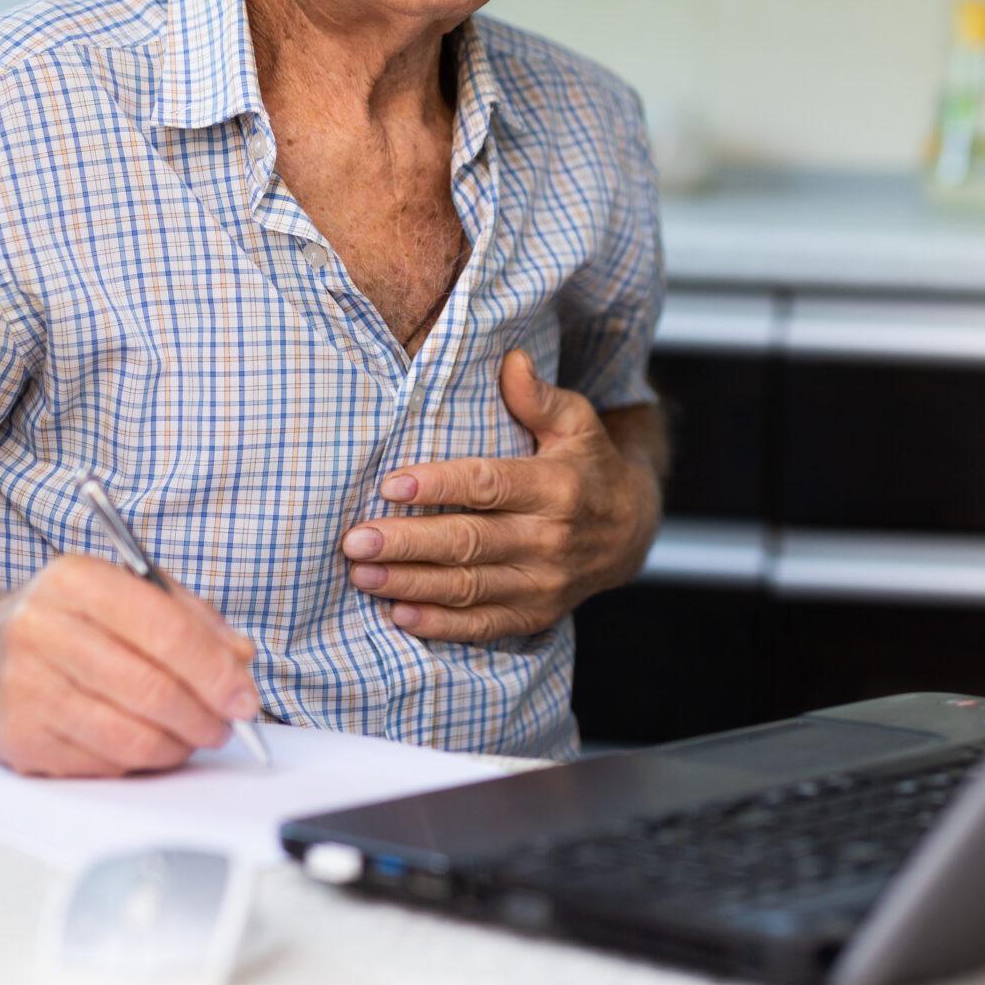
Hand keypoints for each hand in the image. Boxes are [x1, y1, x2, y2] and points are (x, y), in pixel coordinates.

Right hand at [0, 555, 259, 777]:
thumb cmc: (61, 623)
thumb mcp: (120, 592)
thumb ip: (188, 616)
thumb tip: (239, 658)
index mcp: (76, 580)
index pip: (164, 628)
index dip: (215, 670)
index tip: (244, 695)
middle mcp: (42, 629)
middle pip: (150, 687)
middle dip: (205, 715)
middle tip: (228, 724)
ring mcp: (25, 688)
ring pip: (130, 734)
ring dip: (178, 745)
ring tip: (194, 736)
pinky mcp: (19, 739)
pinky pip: (103, 763)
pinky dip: (140, 761)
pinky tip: (148, 745)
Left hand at [342, 350, 661, 642]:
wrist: (629, 532)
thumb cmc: (587, 465)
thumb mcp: (576, 422)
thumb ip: (538, 396)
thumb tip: (511, 359)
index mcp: (558, 486)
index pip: (490, 485)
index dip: (440, 484)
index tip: (390, 483)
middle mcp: (551, 538)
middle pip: (470, 542)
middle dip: (408, 543)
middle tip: (355, 541)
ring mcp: (543, 583)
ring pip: (469, 587)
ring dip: (411, 583)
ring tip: (361, 576)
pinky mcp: (535, 615)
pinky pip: (483, 625)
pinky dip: (440, 625)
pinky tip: (399, 615)